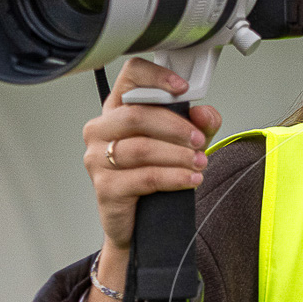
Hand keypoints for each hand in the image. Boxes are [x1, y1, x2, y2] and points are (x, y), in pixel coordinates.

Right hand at [82, 58, 223, 252]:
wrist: (139, 225)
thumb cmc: (154, 177)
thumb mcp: (183, 145)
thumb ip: (199, 125)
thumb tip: (205, 113)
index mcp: (117, 109)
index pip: (129, 77)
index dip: (155, 76)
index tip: (182, 88)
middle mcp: (100, 130)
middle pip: (136, 115)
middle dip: (176, 127)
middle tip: (200, 141)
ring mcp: (97, 158)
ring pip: (141, 148)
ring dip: (178, 155)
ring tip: (200, 163)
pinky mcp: (105, 187)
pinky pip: (144, 177)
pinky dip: (174, 177)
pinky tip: (192, 179)